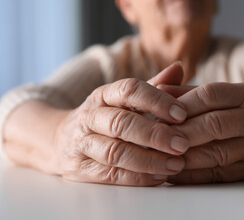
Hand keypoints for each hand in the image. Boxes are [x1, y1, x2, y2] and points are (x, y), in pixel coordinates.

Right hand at [53, 62, 189, 185]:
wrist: (58, 139)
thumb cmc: (104, 117)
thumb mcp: (123, 99)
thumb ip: (152, 86)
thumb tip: (178, 68)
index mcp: (103, 95)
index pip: (128, 90)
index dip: (156, 100)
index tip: (182, 113)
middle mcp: (90, 116)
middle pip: (121, 123)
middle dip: (154, 134)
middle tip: (182, 144)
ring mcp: (82, 143)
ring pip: (115, 152)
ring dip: (148, 160)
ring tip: (176, 164)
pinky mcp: (79, 169)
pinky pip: (109, 175)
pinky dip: (136, 177)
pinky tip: (159, 177)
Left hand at [160, 82, 243, 183]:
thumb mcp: (229, 95)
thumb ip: (192, 92)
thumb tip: (158, 90)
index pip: (211, 94)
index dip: (184, 103)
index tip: (160, 111)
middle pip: (214, 124)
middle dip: (181, 131)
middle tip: (155, 136)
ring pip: (217, 152)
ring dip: (186, 156)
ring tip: (160, 156)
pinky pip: (219, 174)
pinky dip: (195, 175)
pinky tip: (174, 173)